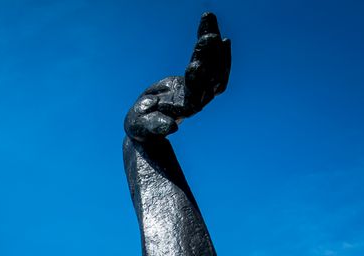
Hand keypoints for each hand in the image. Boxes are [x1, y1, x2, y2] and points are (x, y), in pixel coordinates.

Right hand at [125, 12, 230, 141]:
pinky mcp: (200, 85)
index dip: (197, 76)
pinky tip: (222, 38)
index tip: (196, 62)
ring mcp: (201, 92)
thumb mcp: (142, 127)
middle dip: (208, 55)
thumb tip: (172, 127)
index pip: (194, 90)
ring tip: (210, 20)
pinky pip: (216, 70)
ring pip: (216, 69)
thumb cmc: (141, 127)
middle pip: (209, 76)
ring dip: (214, 46)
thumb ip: (155, 126)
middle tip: (208, 35)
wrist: (148, 128)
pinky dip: (220, 54)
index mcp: (182, 108)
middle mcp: (196, 100)